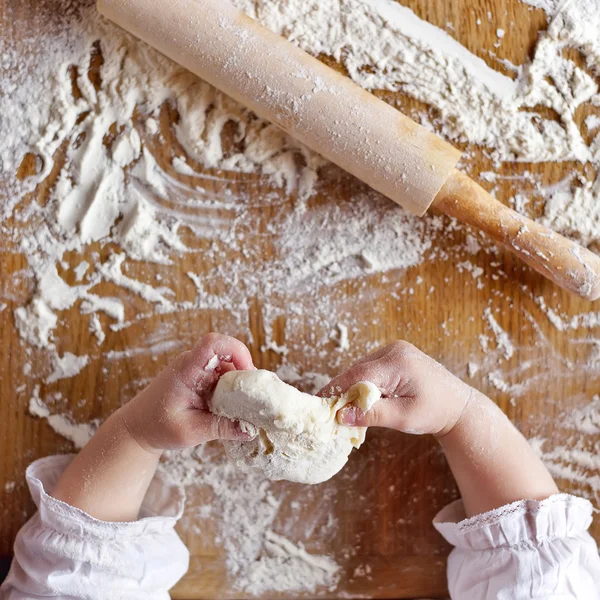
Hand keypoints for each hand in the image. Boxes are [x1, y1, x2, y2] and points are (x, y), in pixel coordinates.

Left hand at [118, 332, 256, 452]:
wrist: (137, 427)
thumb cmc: (157, 427)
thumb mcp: (191, 432)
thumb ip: (221, 428)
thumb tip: (251, 428)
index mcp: (187, 370)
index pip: (212, 343)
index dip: (236, 351)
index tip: (248, 375)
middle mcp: (193, 363)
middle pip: (228, 355)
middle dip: (244, 375)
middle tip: (253, 400)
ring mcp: (197, 369)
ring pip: (229, 367)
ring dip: (239, 385)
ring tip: (242, 408)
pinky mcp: (201, 377)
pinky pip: (224, 376)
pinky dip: (232, 390)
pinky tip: (232, 409)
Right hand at [325, 341, 557, 515]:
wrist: (459, 406)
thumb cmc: (435, 413)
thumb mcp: (403, 418)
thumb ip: (372, 415)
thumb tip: (340, 416)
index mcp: (398, 361)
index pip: (358, 374)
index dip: (336, 389)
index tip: (318, 403)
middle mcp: (394, 350)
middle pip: (357, 370)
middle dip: (343, 390)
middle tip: (328, 410)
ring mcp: (394, 350)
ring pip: (362, 369)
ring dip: (352, 387)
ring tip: (343, 408)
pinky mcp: (395, 355)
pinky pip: (370, 368)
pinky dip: (363, 383)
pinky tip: (360, 400)